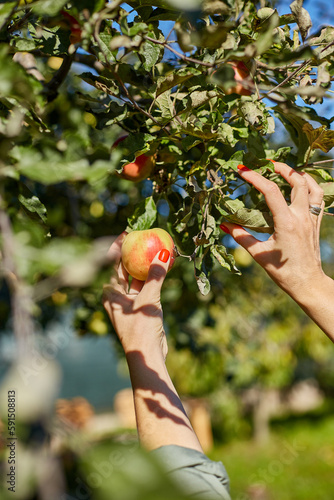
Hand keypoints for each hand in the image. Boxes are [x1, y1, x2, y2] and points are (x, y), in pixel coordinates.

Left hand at [102, 232, 170, 358]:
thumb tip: (164, 252)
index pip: (112, 263)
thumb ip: (156, 276)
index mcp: (110, 293)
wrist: (147, 355)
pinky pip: (148, 286)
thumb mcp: (148, 299)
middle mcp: (117, 296)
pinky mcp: (142, 308)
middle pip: (125, 269)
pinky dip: (155, 276)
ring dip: (148, 265)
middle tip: (144, 237)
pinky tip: (164, 265)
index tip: (129, 232)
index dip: (119, 247)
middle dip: (135, 254)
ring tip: (157, 248)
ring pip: (138, 278)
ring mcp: (130, 302)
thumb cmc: (141, 328)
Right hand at [220, 162, 325, 298]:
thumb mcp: (259, 254)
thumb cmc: (283, 272)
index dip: (255, 177)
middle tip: (268, 164)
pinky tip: (301, 187)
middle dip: (282, 168)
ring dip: (300, 175)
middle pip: (297, 181)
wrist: (307, 283)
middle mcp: (301, 217)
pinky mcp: (317, 223)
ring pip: (313, 187)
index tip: (242, 170)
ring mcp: (312, 219)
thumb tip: (225, 224)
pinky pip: (319, 198)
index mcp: (286, 223)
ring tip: (287, 171)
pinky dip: (311, 187)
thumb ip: (241, 237)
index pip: (270, 191)